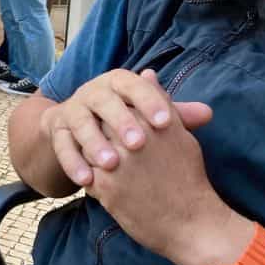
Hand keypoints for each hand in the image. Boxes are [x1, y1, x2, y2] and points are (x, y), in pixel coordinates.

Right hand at [40, 69, 212, 186]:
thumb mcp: (146, 115)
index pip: (133, 85)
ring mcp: (72, 111)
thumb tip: (207, 113)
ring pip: (80, 123)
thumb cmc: (123, 120)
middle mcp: (92, 92)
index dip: (149, 101)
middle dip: (120, 121)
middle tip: (137, 144)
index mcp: (117, 82)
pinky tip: (86, 181)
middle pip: (103, 101)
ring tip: (111, 164)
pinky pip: (62, 146)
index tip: (165, 122)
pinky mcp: (57, 131)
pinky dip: (72, 163)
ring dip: (94, 143)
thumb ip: (173, 114)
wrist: (77, 123)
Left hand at [86, 106, 251, 264]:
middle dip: (101, 135)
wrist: (193, 224)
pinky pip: (83, 173)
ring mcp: (116, 162)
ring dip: (91, 155)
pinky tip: (103, 186)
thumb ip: (160, 102)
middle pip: (99, 123)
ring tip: (109, 169)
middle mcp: (132, 138)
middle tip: (112, 151)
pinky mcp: (105, 187)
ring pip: (86, 146)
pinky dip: (88, 177)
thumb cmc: (188, 179)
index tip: (123, 132)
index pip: (118, 104)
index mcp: (151, 122)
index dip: (117, 118)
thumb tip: (147, 74)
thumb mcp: (179, 135)